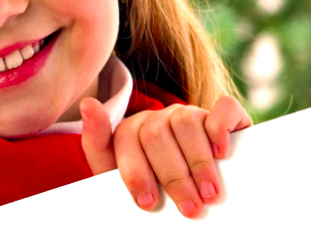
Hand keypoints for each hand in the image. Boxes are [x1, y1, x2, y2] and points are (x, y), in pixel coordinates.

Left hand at [80, 96, 251, 217]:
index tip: (147, 202)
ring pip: (186, 121)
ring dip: (198, 162)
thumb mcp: (117, 173)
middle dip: (172, 176)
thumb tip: (88, 103)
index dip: (136, 172)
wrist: (195, 191)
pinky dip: (221, 129)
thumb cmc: (154, 185)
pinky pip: (222, 108)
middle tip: (188, 208)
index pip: (126, 138)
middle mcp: (159, 117)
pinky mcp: (222, 114)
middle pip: (157, 134)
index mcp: (132, 130)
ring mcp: (190, 113)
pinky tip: (221, 154)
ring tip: (208, 193)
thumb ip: (97, 143)